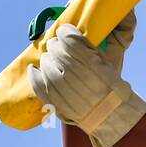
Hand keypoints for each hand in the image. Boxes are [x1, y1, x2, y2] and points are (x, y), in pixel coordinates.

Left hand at [28, 15, 145, 146]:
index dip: (65, 32)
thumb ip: (87, 47)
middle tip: (59, 46)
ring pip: (46, 64)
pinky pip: (37, 83)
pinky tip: (34, 69)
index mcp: (89, 62)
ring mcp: (62, 89)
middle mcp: (73, 75)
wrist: (111, 115)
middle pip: (55, 50)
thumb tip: (68, 34)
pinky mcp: (54, 101)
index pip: (68, 39)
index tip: (64, 31)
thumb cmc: (110, 86)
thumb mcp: (105, 62)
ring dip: (48, 59)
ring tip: (52, 60)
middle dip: (56, 45)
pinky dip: (34, 74)